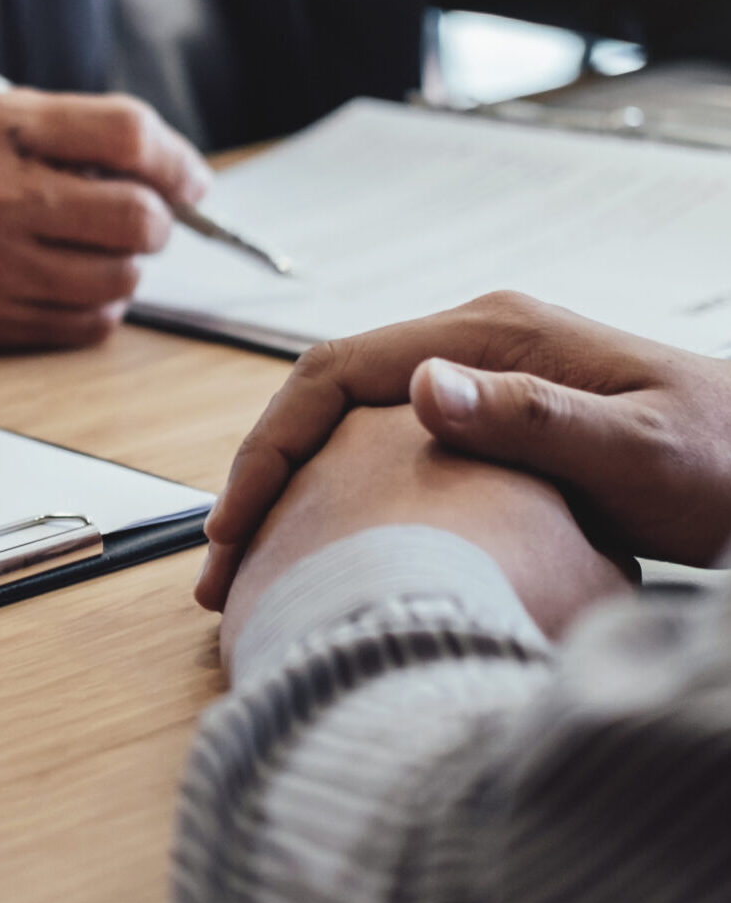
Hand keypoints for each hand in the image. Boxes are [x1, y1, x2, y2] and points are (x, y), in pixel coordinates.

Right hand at [0, 88, 212, 347]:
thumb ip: (65, 136)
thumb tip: (164, 171)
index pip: (127, 133)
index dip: (176, 159)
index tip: (188, 179)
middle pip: (138, 216)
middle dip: (160, 220)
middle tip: (144, 216)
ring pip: (119, 278)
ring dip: (126, 266)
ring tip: (94, 250)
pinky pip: (85, 325)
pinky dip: (94, 307)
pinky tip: (65, 284)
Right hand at [200, 291, 730, 611]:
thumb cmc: (727, 464)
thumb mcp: (642, 451)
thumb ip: (535, 418)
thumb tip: (420, 387)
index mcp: (490, 336)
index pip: (335, 372)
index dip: (271, 446)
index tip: (236, 527)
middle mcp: (470, 347)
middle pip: (323, 398)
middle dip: (261, 476)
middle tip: (222, 566)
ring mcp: (477, 379)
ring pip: (345, 425)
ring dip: (290, 488)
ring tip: (255, 566)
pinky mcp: (488, 419)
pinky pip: (381, 447)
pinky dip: (334, 495)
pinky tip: (324, 545)